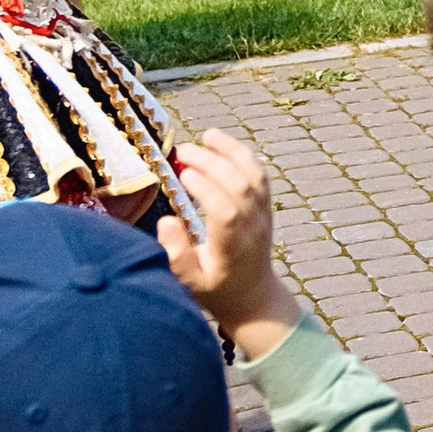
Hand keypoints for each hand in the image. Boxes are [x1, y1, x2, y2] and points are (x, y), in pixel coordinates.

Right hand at [158, 130, 301, 359]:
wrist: (253, 296)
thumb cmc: (216, 290)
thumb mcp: (190, 283)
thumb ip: (177, 255)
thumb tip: (166, 221)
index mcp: (232, 248)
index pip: (226, 213)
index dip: (208, 189)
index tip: (183, 173)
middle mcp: (253, 228)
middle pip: (241, 187)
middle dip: (214, 163)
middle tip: (183, 151)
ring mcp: (263, 215)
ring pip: (254, 176)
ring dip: (232, 152)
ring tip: (206, 135)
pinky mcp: (265, 206)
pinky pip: (259, 175)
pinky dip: (242, 154)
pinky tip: (220, 142)